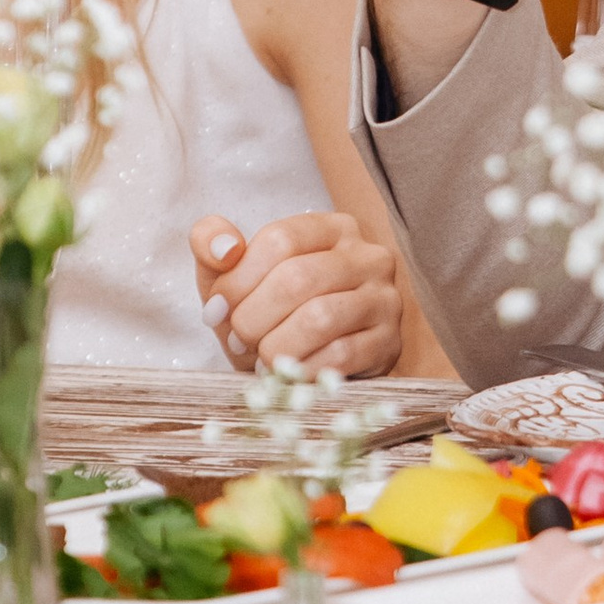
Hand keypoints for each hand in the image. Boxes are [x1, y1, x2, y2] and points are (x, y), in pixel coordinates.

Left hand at [191, 210, 405, 379]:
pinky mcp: (389, 342)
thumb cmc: (270, 313)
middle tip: (238, 341)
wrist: (311, 363)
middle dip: (254, 317)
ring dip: (276, 347)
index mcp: (332, 228)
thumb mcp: (235, 276)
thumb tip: (223, 250)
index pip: (281, 238)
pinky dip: (301, 371)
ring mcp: (384, 299)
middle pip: (298, 278)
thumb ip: (213, 245)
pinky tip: (288, 375)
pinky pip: (339, 356)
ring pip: (319, 318)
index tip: (217, 308)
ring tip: (261, 359)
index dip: (239, 278)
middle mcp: (367, 256)